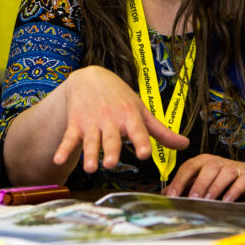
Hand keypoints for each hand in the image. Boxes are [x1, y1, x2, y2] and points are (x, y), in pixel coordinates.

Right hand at [53, 66, 189, 173]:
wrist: (89, 77)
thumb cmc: (121, 97)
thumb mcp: (141, 110)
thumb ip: (161, 131)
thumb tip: (186, 145)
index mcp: (130, 116)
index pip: (137, 131)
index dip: (141, 142)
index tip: (144, 154)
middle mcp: (111, 120)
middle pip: (112, 138)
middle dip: (111, 150)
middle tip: (111, 164)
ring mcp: (92, 122)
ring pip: (91, 141)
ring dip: (89, 154)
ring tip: (89, 167)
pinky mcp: (76, 124)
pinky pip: (69, 138)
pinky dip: (63, 148)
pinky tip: (58, 159)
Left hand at [165, 154, 244, 201]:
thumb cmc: (222, 179)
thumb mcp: (203, 179)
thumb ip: (186, 185)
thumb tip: (165, 194)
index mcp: (203, 161)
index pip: (188, 167)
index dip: (179, 180)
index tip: (172, 195)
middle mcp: (217, 162)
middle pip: (207, 168)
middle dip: (198, 184)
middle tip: (192, 198)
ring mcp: (233, 168)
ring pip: (223, 174)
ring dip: (214, 187)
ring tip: (208, 200)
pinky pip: (239, 182)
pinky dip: (233, 191)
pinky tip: (227, 201)